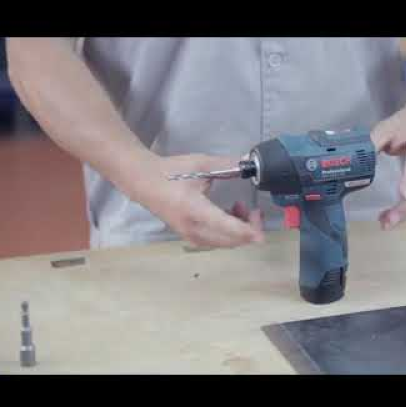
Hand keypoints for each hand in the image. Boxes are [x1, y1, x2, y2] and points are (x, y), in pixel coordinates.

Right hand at [131, 153, 264, 247]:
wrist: (143, 181)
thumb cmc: (171, 172)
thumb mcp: (200, 165)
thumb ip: (227, 165)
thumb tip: (247, 163)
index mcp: (196, 210)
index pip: (228, 227)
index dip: (248, 231)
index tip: (262, 235)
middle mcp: (193, 229)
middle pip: (230, 240)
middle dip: (248, 229)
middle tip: (254, 211)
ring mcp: (190, 236)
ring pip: (224, 243)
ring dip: (238, 231)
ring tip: (240, 209)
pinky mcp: (189, 237)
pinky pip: (215, 241)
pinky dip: (228, 232)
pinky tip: (228, 215)